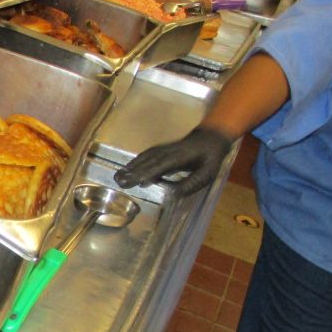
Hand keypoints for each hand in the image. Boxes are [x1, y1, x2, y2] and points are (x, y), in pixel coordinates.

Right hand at [113, 126, 233, 194]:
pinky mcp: (163, 149)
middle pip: (149, 161)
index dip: (150, 173)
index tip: (137, 182)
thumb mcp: (207, 174)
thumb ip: (190, 184)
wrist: (212, 136)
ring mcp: (165, 149)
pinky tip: (129, 167)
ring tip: (119, 175)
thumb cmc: (211, 157)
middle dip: (133, 171)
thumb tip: (173, 195)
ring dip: (131, 166)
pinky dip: (136, 161)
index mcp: (181, 158)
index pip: (162, 165)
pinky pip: (147, 155)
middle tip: (119, 180)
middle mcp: (169, 152)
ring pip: (146, 157)